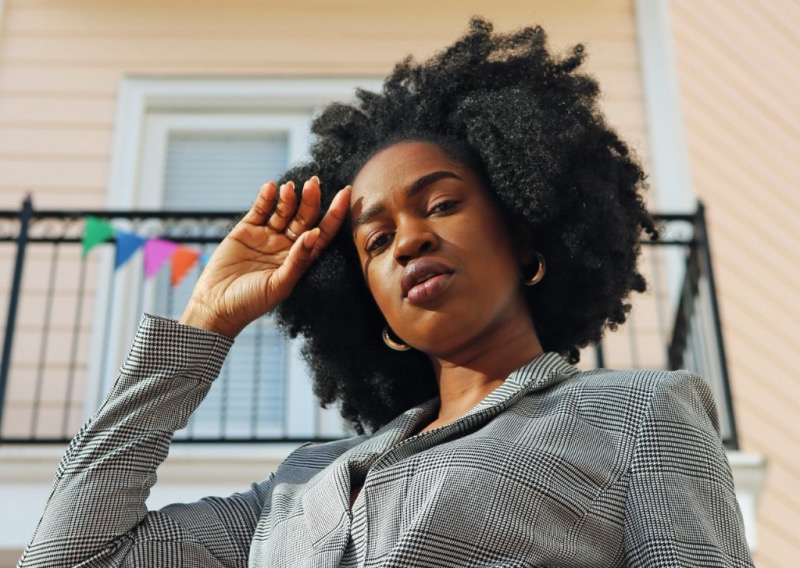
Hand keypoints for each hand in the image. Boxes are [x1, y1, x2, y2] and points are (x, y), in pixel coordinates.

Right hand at [180, 177, 349, 337]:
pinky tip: (271, 187)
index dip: (334, 214)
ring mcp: (267, 236)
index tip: (345, 194)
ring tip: (289, 188)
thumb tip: (314, 234)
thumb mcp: (279, 284)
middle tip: (313, 184)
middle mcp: (287, 245)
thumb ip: (298, 260)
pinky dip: (265, 198)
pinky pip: (259, 210)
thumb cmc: (251, 302)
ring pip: (283, 211)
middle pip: (304, 217)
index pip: (322, 232)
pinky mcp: (247, 230)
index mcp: (300, 259)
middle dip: (310, 201)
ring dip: (288, 198)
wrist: (217, 305)